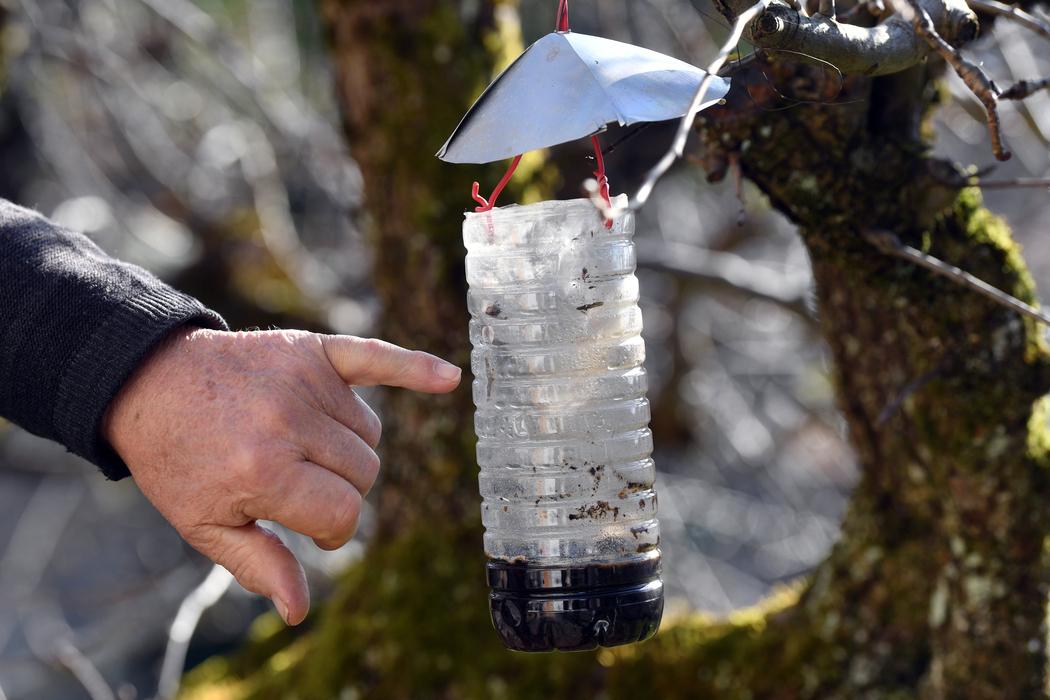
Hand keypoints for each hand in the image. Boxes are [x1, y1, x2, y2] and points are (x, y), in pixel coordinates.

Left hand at [102, 328, 461, 624]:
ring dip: (349, 447)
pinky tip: (448, 378)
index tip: (306, 528)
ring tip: (303, 442)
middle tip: (298, 485)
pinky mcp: (313, 350)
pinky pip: (377, 358)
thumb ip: (258, 564)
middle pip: (365, 474)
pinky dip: (415, 367)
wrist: (149, 382)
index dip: (329, 530)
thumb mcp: (204, 524)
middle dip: (338, 489)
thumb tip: (299, 611)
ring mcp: (305, 382)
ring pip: (370, 434)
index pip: (342, 514)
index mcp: (265, 471)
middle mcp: (290, 423)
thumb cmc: (178, 460)